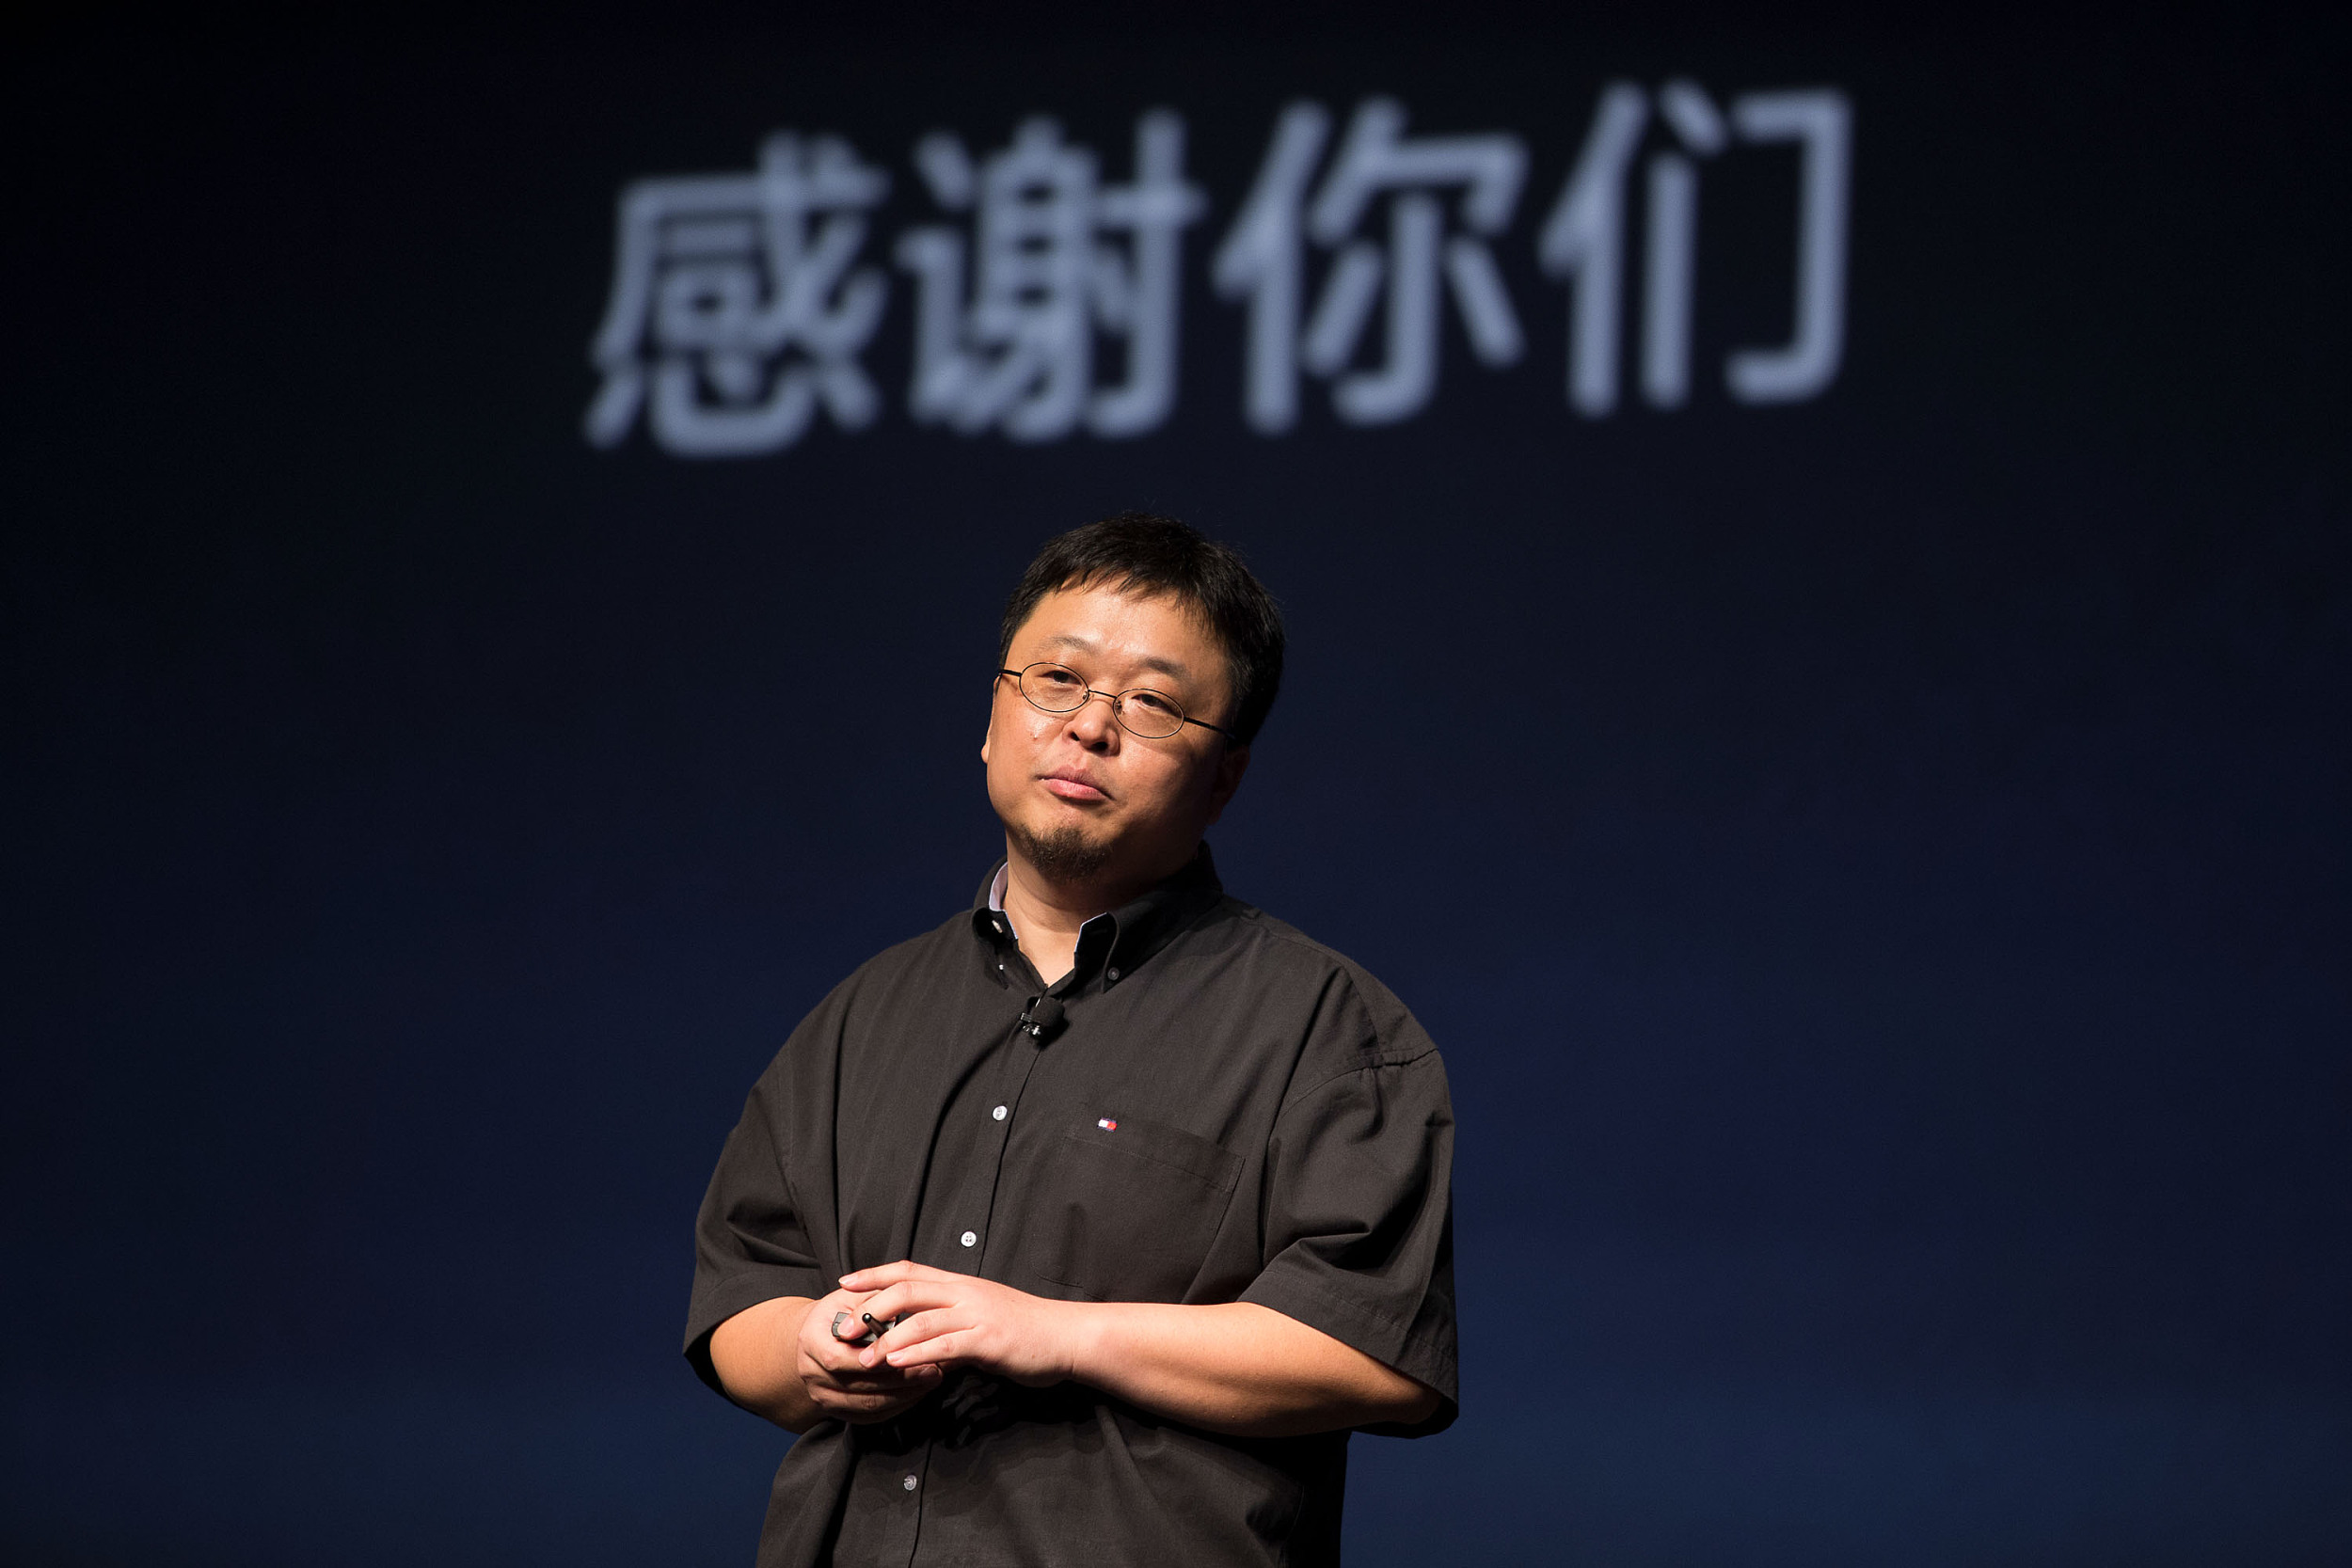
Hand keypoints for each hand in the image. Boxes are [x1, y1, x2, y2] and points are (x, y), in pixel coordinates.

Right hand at [792, 1285, 944, 1422]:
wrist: (814, 1340)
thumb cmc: (835, 1314)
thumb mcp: (849, 1297)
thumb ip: (875, 1301)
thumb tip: (906, 1305)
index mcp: (812, 1342)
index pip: (844, 1358)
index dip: (879, 1358)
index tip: (911, 1350)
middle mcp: (813, 1375)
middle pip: (862, 1385)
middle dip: (901, 1378)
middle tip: (934, 1368)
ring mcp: (825, 1397)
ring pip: (869, 1404)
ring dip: (905, 1394)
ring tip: (932, 1378)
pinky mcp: (840, 1412)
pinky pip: (872, 1415)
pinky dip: (899, 1404)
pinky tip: (918, 1391)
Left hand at [839, 1261, 1082, 1387]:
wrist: (1067, 1336)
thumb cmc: (1026, 1330)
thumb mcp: (984, 1316)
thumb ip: (952, 1321)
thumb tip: (923, 1337)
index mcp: (962, 1284)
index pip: (910, 1270)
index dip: (875, 1274)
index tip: (846, 1282)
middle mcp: (965, 1292)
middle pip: (908, 1289)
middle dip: (871, 1307)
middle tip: (844, 1327)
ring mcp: (977, 1314)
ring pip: (922, 1319)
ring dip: (888, 1338)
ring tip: (864, 1357)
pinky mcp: (988, 1340)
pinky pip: (945, 1345)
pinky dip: (918, 1353)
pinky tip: (897, 1363)